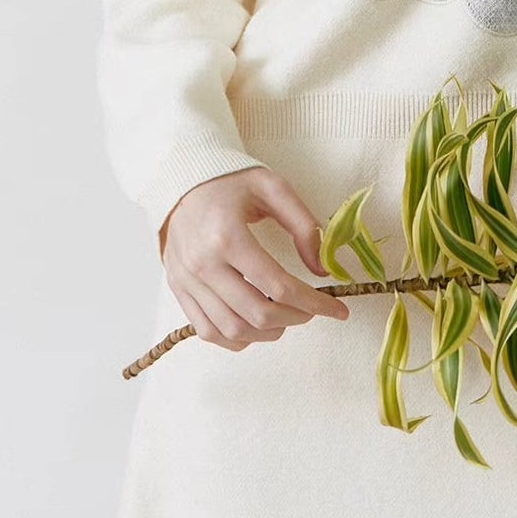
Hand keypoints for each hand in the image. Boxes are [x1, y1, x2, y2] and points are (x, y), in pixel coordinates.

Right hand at [157, 167, 350, 350]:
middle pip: (257, 313)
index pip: (279, 286)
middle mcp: (203, 264)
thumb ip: (303, 226)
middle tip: (312, 311)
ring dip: (268, 333)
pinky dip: (236, 338)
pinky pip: (207, 330)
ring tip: (286, 318)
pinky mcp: (178, 288)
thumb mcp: (273, 188)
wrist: (181, 179)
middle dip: (295, 318)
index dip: (315, 303)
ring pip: (233, 329)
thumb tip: (322, 270)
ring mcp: (187, 280)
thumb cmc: (230, 182)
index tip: (338, 310)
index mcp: (228, 237)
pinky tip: (256, 326)